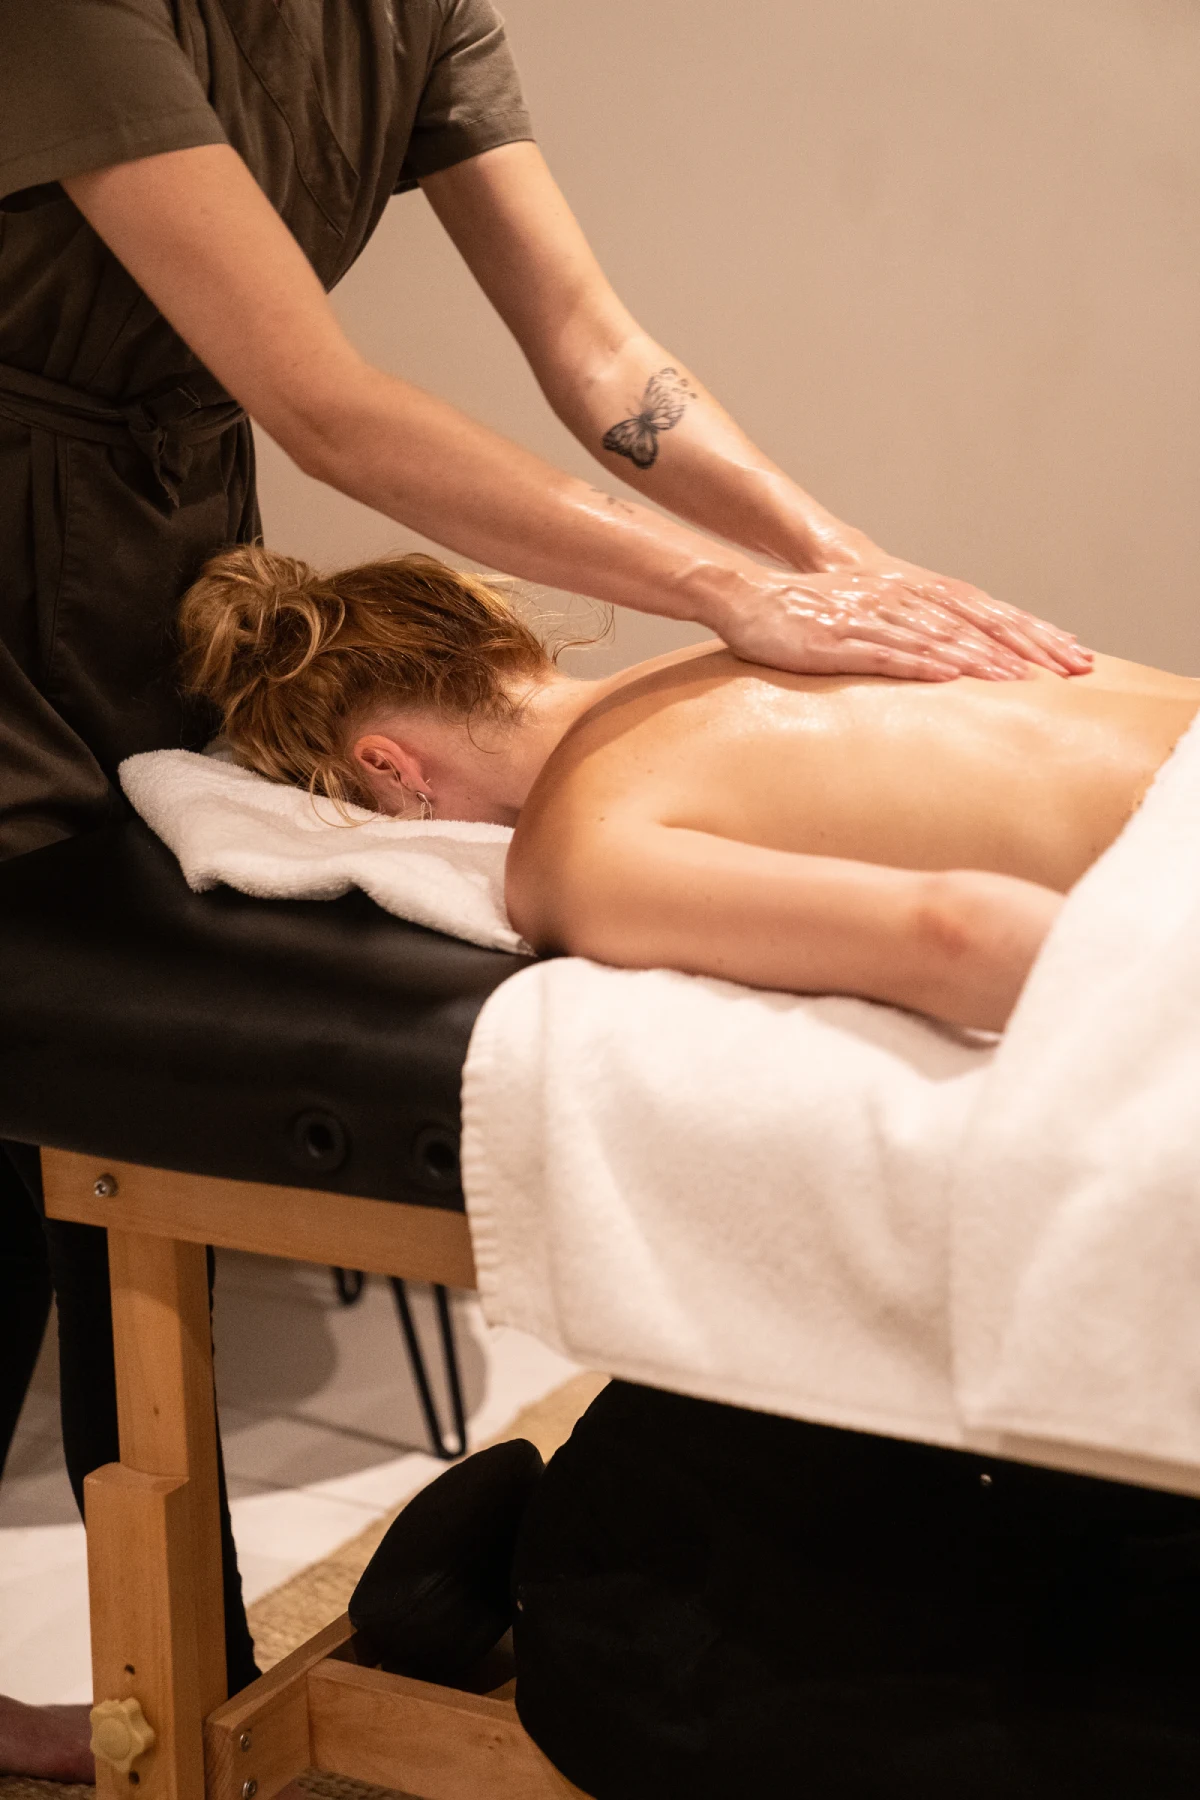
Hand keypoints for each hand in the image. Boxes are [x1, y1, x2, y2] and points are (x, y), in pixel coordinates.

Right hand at [716, 554, 1092, 682]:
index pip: (989, 612)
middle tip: (1071, 670)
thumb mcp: (874, 617)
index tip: (1075, 655)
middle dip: (1027, 647)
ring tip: (1022, 679)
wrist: (751, 597)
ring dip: (983, 659)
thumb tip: (957, 666)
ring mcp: (873, 618)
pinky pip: (886, 652)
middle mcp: (903, 599)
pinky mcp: (838, 639)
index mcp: (916, 594)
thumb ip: (916, 635)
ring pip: (939, 637)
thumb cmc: (813, 614)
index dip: (1034, 632)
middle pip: (977, 623)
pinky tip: (948, 678)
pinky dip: (921, 665)